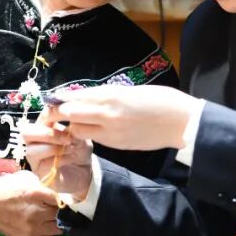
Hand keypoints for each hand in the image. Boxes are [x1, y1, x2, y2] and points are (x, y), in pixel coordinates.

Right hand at [0, 170, 61, 235]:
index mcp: (35, 193)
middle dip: (59, 211)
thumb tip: (56, 192)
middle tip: (53, 207)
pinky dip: (48, 232)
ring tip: (48, 217)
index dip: (66, 200)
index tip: (67, 200)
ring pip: (58, 228)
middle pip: (61, 215)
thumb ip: (42, 185)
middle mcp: (36, 212)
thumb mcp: (25, 178)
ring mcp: (32, 228)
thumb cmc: (5, 189)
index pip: (62, 200)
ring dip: (55, 222)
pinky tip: (41, 225)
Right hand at [21, 119, 92, 198]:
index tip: (67, 119)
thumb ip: (74, 130)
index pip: (41, 116)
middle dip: (47, 134)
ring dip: (54, 148)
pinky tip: (71, 158)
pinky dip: (60, 159)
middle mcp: (35, 142)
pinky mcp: (39, 172)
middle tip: (67, 138)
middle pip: (26, 133)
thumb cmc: (79, 151)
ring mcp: (35, 158)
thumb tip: (69, 127)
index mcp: (44, 127)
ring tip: (71, 149)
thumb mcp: (81, 137)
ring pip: (32, 150)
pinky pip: (43, 164)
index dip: (52, 115)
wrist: (85, 172)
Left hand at [54, 84, 197, 150]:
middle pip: (70, 114)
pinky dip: (89, 133)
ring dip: (74, 125)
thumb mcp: (131, 91)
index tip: (54, 97)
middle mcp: (107, 113)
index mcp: (111, 95)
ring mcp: (111, 132)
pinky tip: (93, 128)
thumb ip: (108, 95)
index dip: (62, 98)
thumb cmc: (161, 99)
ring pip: (78, 130)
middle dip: (61, 113)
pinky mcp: (117, 145)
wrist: (181, 122)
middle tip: (57, 112)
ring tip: (76, 121)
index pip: (75, 97)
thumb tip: (88, 97)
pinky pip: (95, 138)